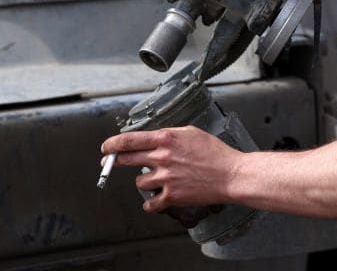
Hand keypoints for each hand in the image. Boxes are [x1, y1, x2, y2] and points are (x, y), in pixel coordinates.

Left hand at [100, 126, 240, 213]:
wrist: (230, 175)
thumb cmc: (215, 153)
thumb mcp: (191, 133)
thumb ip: (169, 135)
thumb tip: (154, 139)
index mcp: (166, 139)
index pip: (129, 140)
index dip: (113, 144)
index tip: (106, 147)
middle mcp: (162, 157)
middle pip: (127, 159)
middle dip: (114, 162)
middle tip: (110, 163)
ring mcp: (166, 178)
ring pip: (140, 183)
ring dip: (146, 182)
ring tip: (159, 180)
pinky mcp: (172, 196)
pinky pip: (151, 204)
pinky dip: (152, 204)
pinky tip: (156, 201)